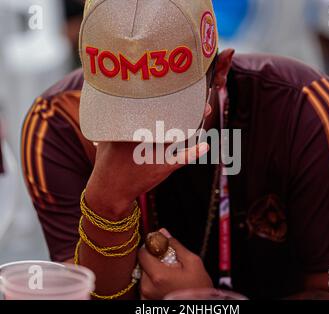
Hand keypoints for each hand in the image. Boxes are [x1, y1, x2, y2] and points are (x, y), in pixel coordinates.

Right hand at [85, 105, 212, 217]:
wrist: (110, 190)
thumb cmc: (107, 163)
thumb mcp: (105, 138)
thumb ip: (112, 124)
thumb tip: (109, 108)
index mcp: (130, 128)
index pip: (152, 109)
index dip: (168, 98)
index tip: (177, 89)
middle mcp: (144, 138)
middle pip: (169, 119)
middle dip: (186, 107)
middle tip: (199, 99)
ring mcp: (155, 152)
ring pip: (179, 135)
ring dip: (194, 124)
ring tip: (205, 111)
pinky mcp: (162, 167)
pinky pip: (181, 158)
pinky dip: (194, 153)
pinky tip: (204, 146)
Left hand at [138, 229, 212, 299]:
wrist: (198, 305)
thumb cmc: (198, 287)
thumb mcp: (193, 262)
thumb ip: (176, 246)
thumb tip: (163, 232)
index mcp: (158, 275)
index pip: (142, 253)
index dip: (151, 246)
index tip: (160, 246)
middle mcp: (147, 287)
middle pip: (143, 263)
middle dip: (154, 259)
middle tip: (168, 262)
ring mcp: (145, 296)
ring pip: (144, 275)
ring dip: (153, 271)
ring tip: (169, 275)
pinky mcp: (146, 302)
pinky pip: (145, 286)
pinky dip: (152, 282)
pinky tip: (165, 284)